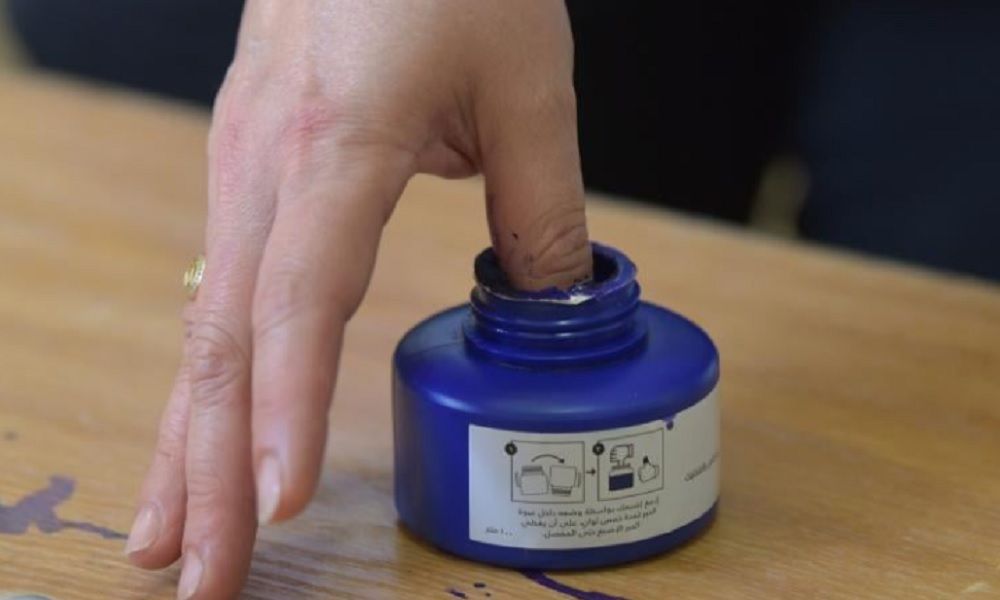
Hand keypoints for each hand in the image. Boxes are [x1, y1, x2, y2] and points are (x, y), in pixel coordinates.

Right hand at [125, 1, 590, 597]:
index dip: (283, 406)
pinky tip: (202, 428)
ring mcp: (241, 165)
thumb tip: (553, 301)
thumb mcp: (524, 80)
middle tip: (203, 581)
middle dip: (207, 469)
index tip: (273, 502)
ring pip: (207, 326)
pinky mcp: (248, 167)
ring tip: (176, 539)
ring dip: (188, 439)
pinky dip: (211, 379)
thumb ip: (543, 205)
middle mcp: (263, 163)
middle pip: (226, 340)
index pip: (299, 299)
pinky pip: (221, 292)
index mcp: (336, 141)